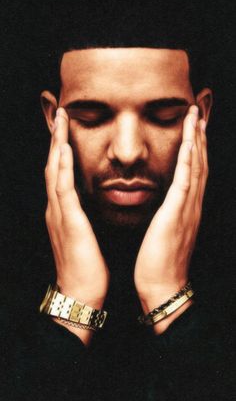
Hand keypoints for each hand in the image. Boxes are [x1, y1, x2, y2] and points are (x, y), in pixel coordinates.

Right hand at [45, 108, 108, 310]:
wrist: (80, 292)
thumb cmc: (86, 265)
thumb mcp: (83, 234)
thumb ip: (82, 216)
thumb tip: (87, 203)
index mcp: (64, 211)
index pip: (60, 172)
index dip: (61, 148)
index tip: (66, 127)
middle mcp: (57, 208)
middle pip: (54, 165)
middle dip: (56, 138)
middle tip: (59, 112)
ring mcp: (60, 214)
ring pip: (55, 171)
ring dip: (57, 144)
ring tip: (60, 120)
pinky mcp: (69, 222)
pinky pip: (64, 190)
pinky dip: (62, 168)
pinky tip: (64, 150)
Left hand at [134, 106, 207, 329]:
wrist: (163, 286)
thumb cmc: (160, 262)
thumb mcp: (164, 232)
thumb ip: (167, 215)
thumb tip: (164, 204)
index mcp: (186, 208)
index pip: (194, 172)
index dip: (195, 149)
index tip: (193, 128)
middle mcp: (192, 205)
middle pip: (199, 164)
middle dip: (199, 137)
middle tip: (198, 114)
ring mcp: (187, 208)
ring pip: (196, 167)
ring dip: (196, 141)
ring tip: (195, 118)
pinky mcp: (177, 213)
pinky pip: (185, 181)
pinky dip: (189, 160)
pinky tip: (189, 142)